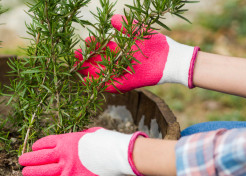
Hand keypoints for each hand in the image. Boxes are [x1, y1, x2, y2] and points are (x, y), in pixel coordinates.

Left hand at [19, 127, 147, 175]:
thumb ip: (84, 135)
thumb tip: (85, 135)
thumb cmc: (109, 141)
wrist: (119, 154)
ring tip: (25, 172)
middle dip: (29, 158)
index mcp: (68, 139)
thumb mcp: (94, 133)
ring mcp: (67, 167)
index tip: (34, 147)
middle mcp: (64, 153)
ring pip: (43, 170)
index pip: (47, 142)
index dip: (38, 145)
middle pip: (40, 157)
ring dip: (32, 171)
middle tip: (22, 160)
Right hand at [75, 14, 199, 92]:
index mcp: (122, 50)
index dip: (94, 45)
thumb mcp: (140, 32)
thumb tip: (112, 19)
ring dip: (90, 72)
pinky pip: (112, 86)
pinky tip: (91, 83)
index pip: (103, 48)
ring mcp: (123, 74)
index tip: (86, 40)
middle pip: (99, 62)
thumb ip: (126, 26)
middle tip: (74, 56)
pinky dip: (102, 85)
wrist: (171, 59)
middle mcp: (120, 62)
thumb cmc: (158, 45)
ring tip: (78, 69)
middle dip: (86, 59)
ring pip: (102, 74)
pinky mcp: (128, 83)